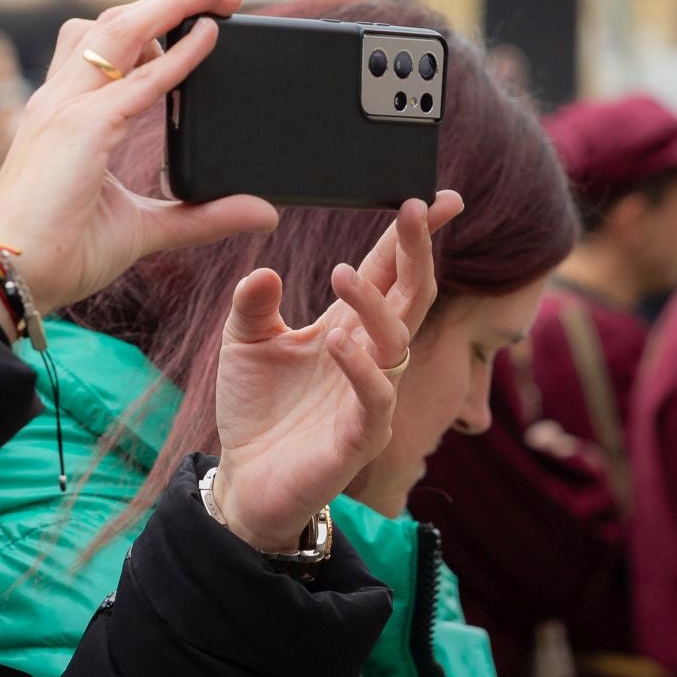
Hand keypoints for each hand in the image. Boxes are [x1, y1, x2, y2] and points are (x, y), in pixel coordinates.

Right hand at [0, 0, 279, 313]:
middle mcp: (61, 102)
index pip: (106, 48)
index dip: (152, 25)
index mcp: (65, 117)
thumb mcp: (144, 228)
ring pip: (120, 30)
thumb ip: (201, 216)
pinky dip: (178, 55)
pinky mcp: (81, 129)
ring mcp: (67, 110)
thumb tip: (260, 212)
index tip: (197, 17)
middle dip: (169, 1)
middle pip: (115, 23)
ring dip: (173, 5)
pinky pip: (138, 80)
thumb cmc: (61, 253)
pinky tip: (210, 38)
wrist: (12, 277)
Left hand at [211, 193, 463, 551]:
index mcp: (347, 326)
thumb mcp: (243, 343)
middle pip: (409, 295)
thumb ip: (252, 304)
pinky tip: (339, 343)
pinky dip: (361, 369)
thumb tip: (263, 270)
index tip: (433, 197)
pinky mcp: (360, 437)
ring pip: (396, 340)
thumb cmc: (255, 408)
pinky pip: (376, 399)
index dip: (410, 236)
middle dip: (417, 251)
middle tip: (414, 209)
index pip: (389, 272)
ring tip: (342, 273)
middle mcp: (369, 355)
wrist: (245, 479)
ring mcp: (370, 396)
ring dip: (375, 303)